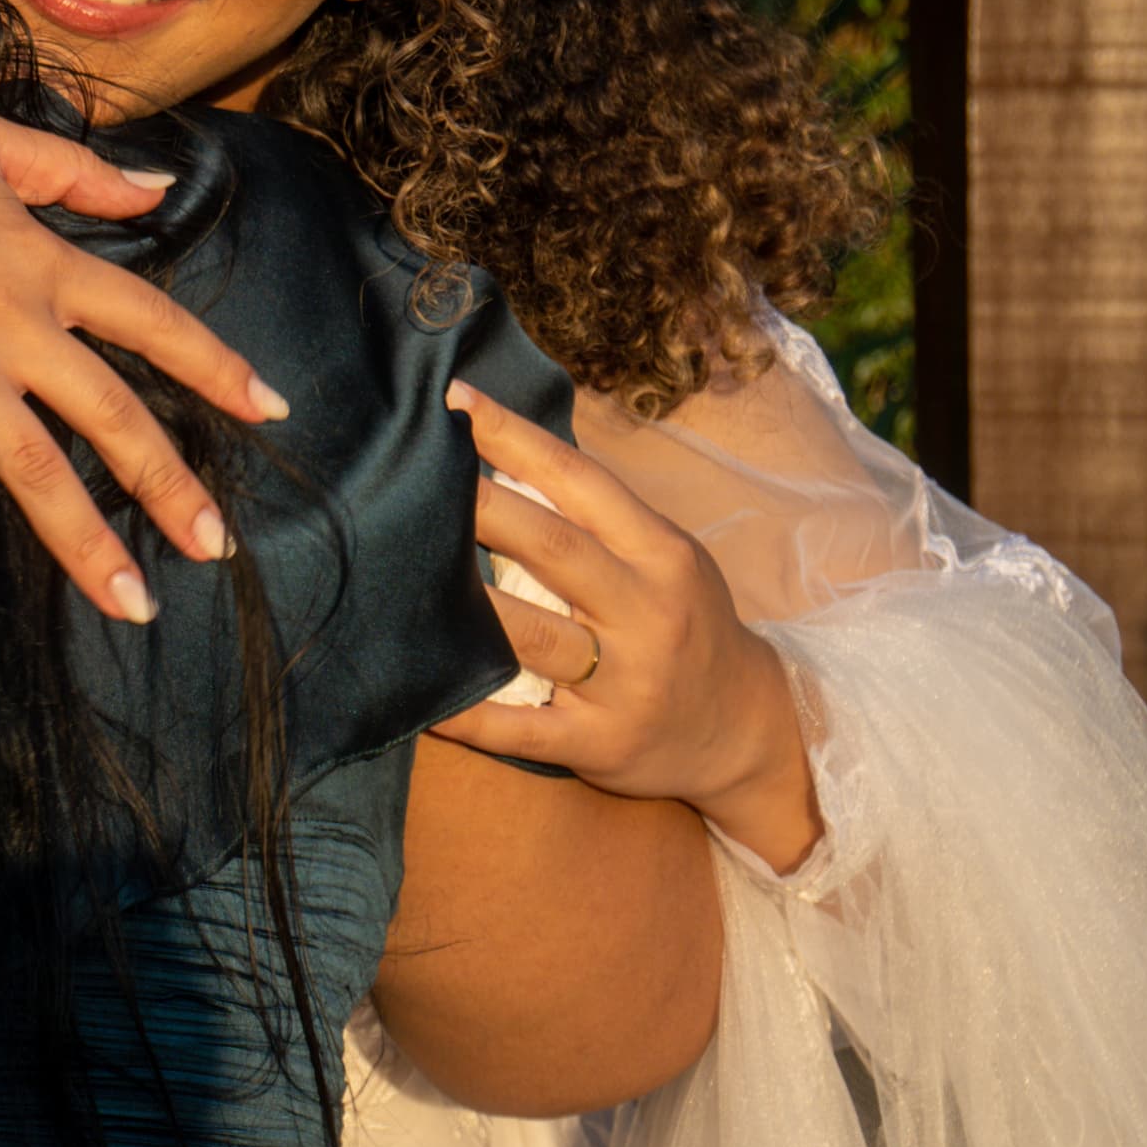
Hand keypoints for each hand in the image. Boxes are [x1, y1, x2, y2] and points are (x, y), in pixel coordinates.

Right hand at [0, 99, 288, 632]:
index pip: (153, 322)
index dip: (216, 367)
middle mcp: (12, 328)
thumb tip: (156, 189)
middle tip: (214, 547)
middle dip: (171, 486)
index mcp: (41, 266)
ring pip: (37, 471)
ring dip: (87, 544)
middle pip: (112, 417)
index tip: (270, 408)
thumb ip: (76, 171)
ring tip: (133, 604)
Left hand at [428, 381, 824, 871]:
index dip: (516, 439)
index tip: (454, 402)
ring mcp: (626, 683)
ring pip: (532, 638)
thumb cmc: (684, 622)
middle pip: (553, 549)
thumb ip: (596, 515)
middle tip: (414, 477)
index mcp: (660, 555)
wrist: (749, 730)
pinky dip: (469, 716)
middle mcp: (647, 613)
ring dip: (466, 608)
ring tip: (397, 575)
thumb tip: (498, 450)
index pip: (582, 482)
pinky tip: (420, 701)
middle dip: (482, 510)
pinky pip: (521, 730)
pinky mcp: (602, 744)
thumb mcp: (664, 559)